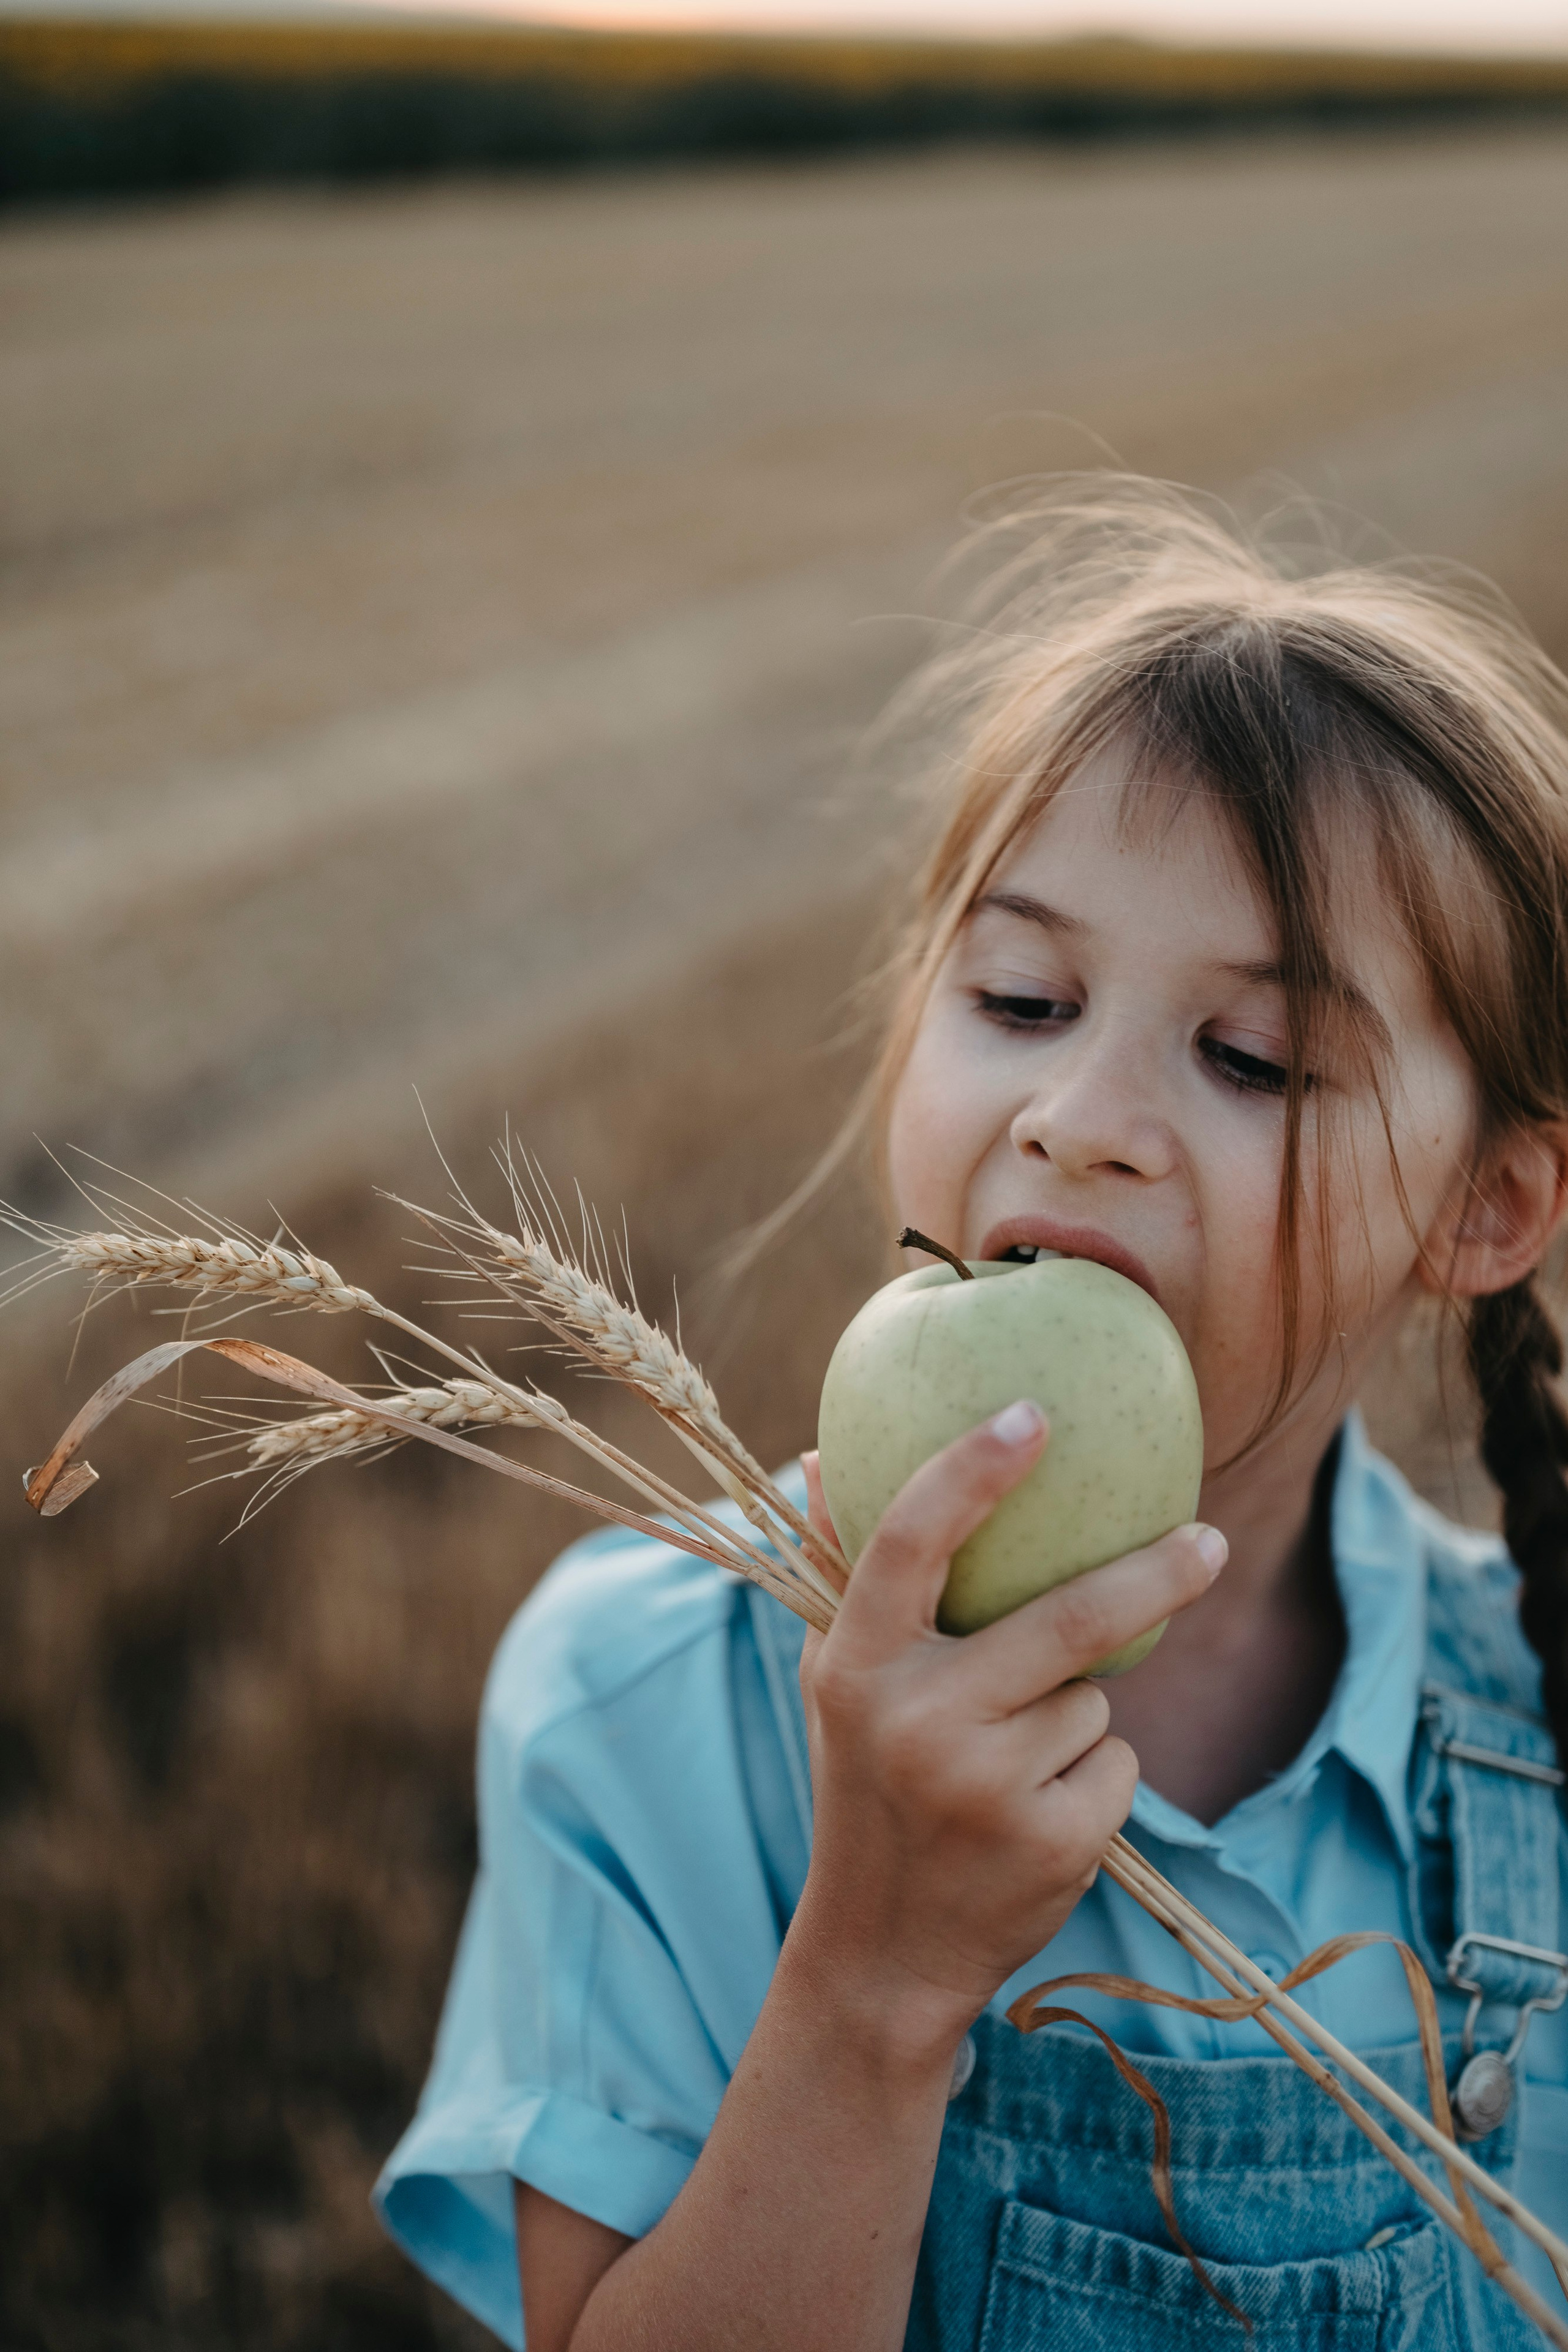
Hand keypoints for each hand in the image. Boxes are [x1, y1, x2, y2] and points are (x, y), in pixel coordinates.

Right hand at [791, 1402, 1225, 2055]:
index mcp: (856, 1664)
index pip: (910, 1542)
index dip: (971, 1471)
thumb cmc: (865, 1784)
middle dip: (1154, 1575)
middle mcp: (916, 1718)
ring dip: (1076, 1713)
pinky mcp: (1048, 1842)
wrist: (881, 1954)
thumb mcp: (833, 1683)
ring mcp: (985, 1785)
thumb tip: (827, 1452)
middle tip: (1206, 1541)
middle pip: (1069, 1618)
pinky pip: (1115, 1762)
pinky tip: (1036, 1814)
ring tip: (1009, 1764)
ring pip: (1092, 1697)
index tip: (1033, 1414)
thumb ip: (841, 1575)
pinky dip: (1094, 1775)